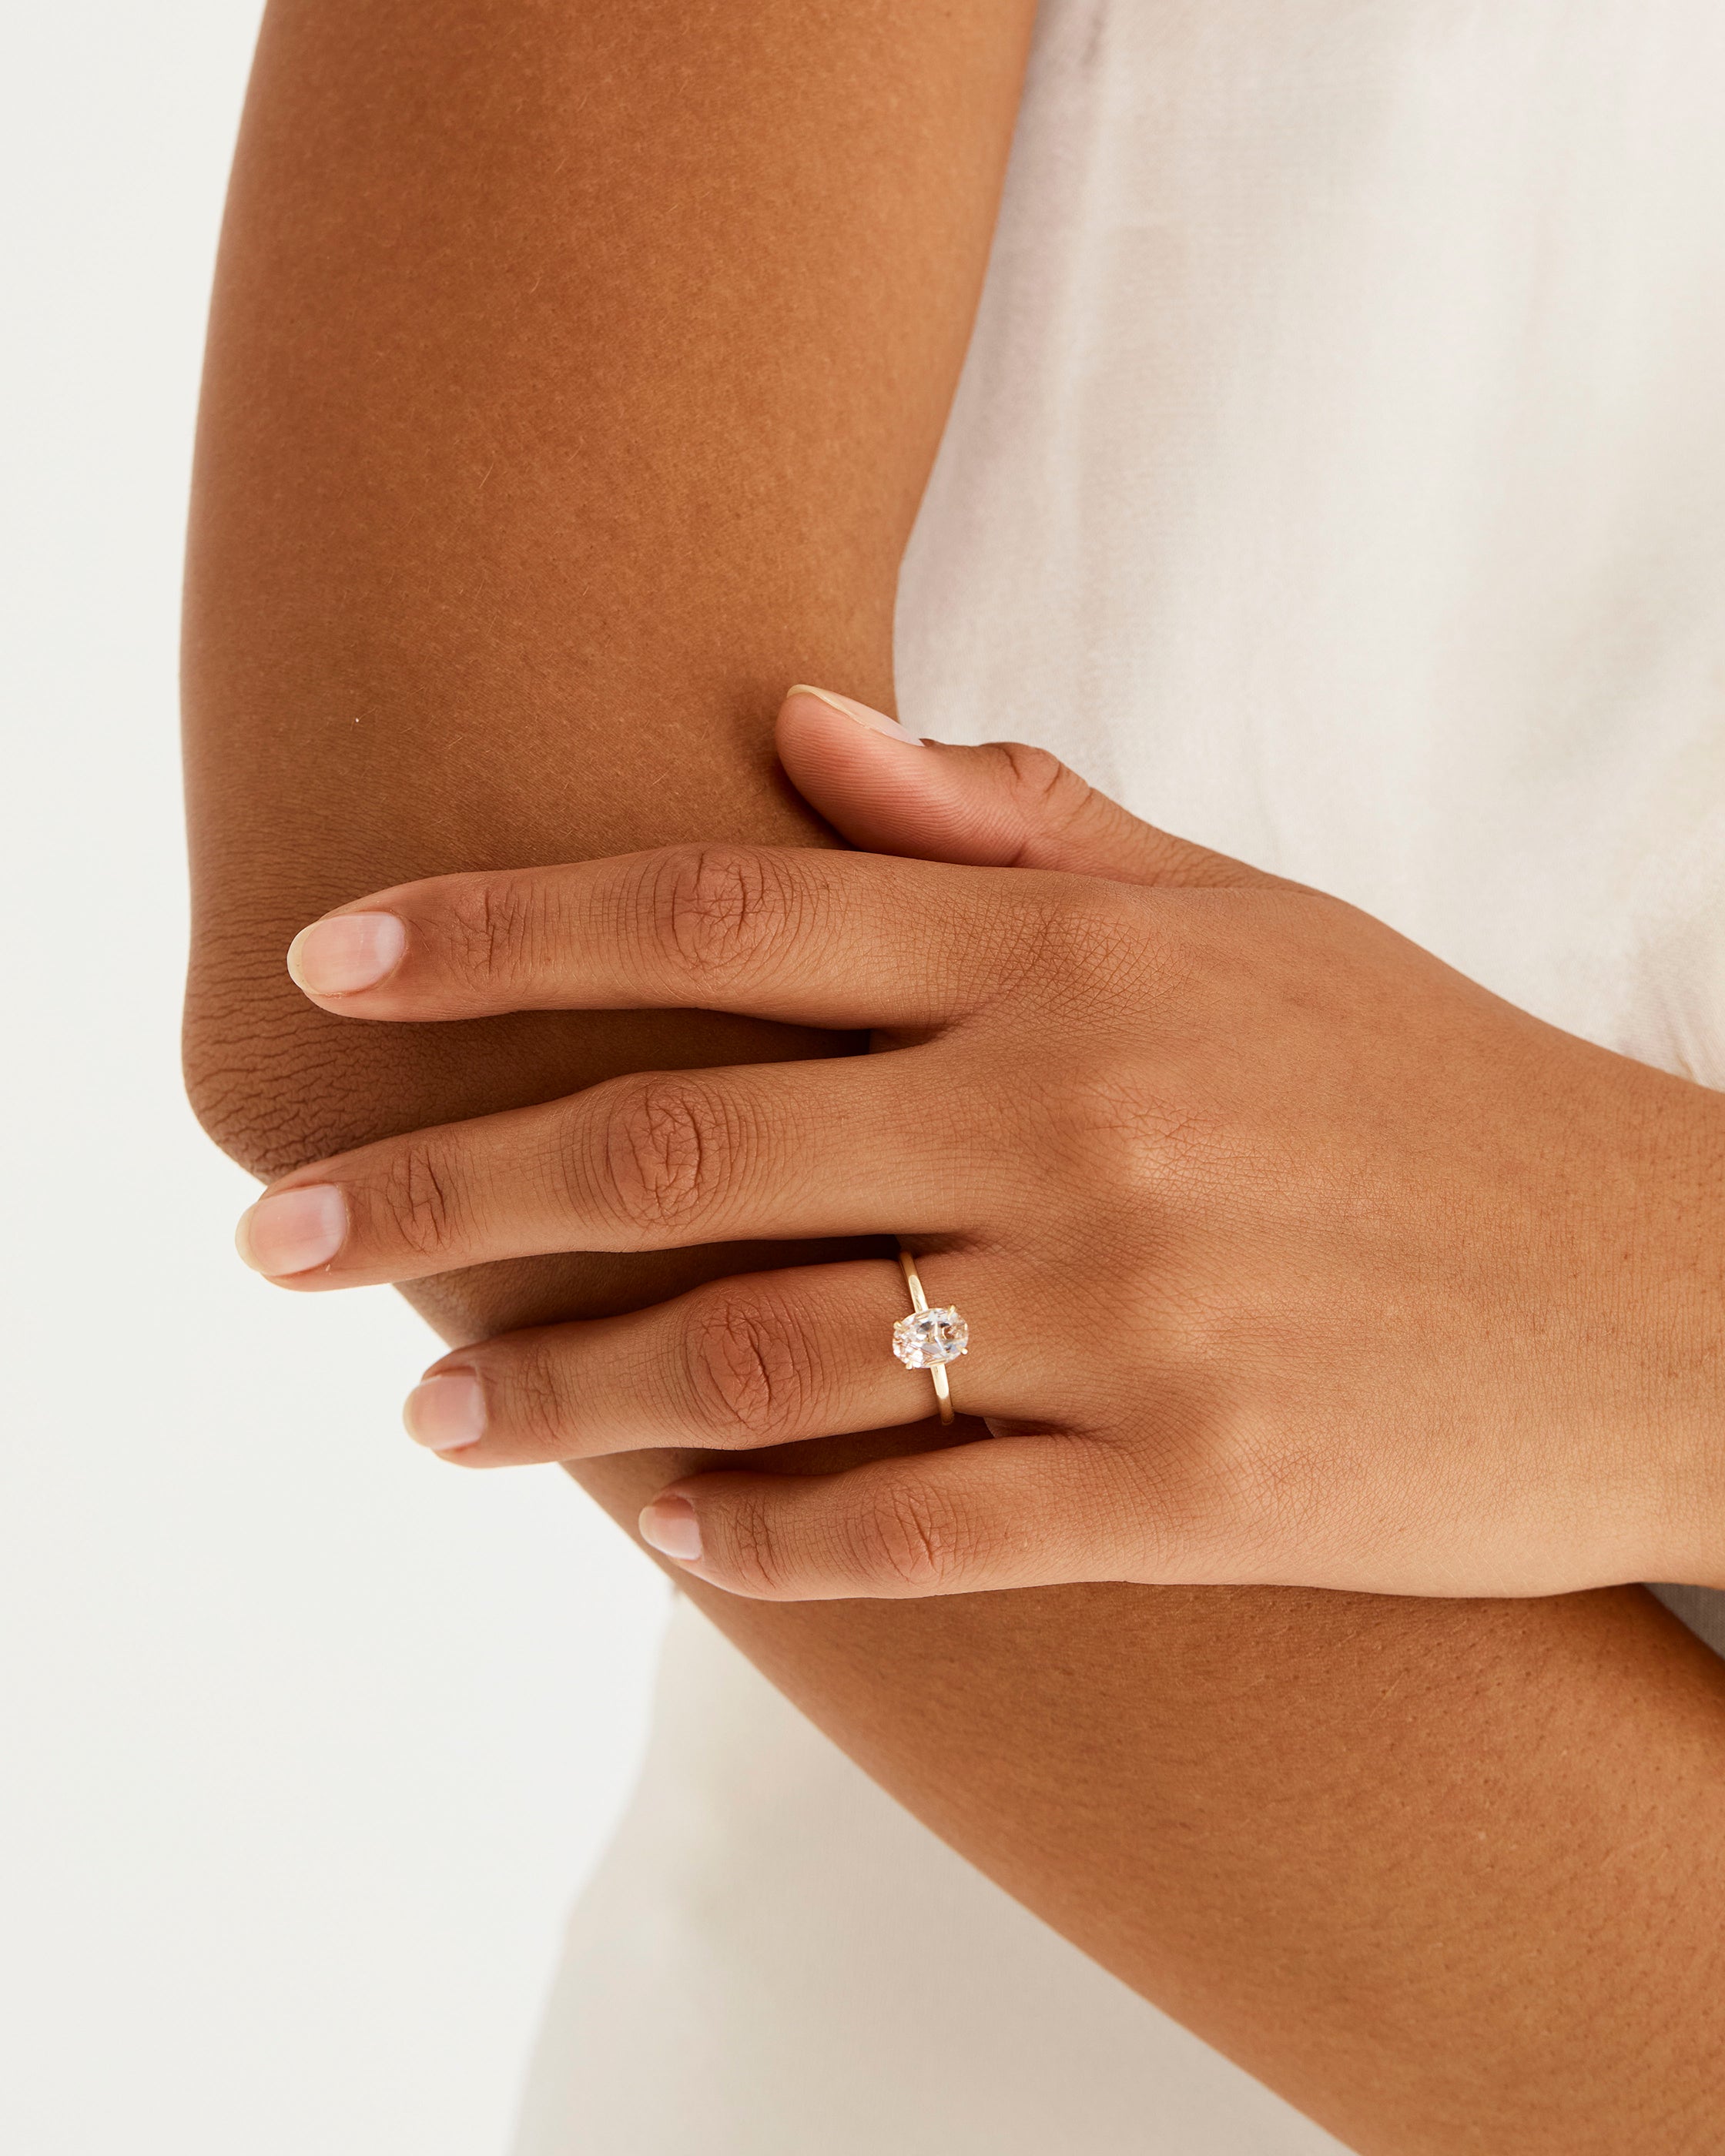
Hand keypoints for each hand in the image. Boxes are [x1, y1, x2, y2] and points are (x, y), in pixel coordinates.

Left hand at [237, 690, 1724, 1599]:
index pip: (724, 914)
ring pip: (762, 1357)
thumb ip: (1006, 823)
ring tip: (434, 1410)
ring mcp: (1126, 1319)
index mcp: (1072, 962)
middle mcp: (1074, 1123)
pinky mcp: (1188, 1498)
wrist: (1665, 1289)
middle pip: (679, 1144)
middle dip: (445, 1187)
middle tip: (281, 1236)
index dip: (505, 934)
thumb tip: (786, 729)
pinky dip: (762, 1543)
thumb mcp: (1236, 911)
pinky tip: (662, 1539)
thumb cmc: (1424, 1086)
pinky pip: (914, 1529)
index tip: (341, 962)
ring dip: (563, 1391)